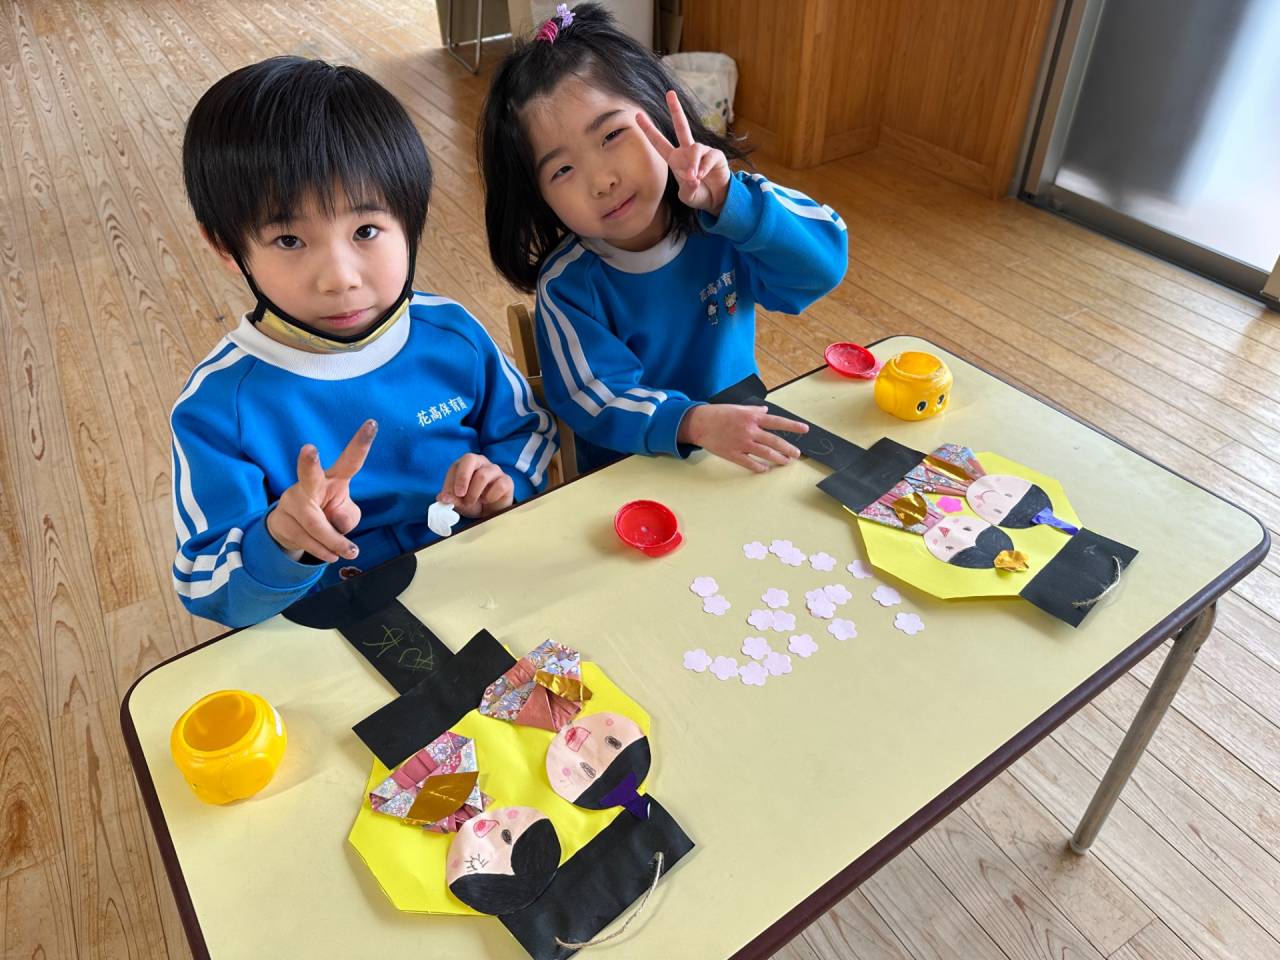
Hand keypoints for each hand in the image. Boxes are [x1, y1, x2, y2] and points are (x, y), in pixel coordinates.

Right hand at [266, 420, 376, 562]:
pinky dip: (322, 550)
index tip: (373, 424)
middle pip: (309, 475)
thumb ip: (347, 517)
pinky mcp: (281, 519)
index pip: (349, 461)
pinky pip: (305, 539)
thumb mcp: (345, 515)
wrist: (292, 530)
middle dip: (309, 462)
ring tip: (347, 552)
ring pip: (314, 523)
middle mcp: (309, 484)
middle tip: (309, 449)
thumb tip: (337, 523)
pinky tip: (331, 554)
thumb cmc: (326, 514)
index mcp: (333, 478)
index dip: (361, 443)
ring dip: (333, 542)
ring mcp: (292, 501)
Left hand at [438, 453, 514, 517]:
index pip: (456, 465)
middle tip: (460, 494)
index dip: (450, 481)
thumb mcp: (459, 502)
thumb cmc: (473, 502)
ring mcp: (495, 470)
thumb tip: (441, 498)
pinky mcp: (507, 480)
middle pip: (470, 458)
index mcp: (466, 464)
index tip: (447, 497)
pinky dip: (490, 497)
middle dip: (462, 478)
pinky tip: (487, 501)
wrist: (490, 513)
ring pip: (483, 475)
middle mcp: (481, 462)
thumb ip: (451, 499)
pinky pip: (499, 485)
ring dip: (474, 493)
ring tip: (471, 503)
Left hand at [637, 90, 730, 217]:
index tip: (637, 115)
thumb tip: (693, 177)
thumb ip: (687, 188)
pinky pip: (708, 158)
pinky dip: (704, 168)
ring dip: (693, 164)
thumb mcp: (688, 196)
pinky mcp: (715, 155)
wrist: (717, 199)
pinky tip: (702, 176)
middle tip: (669, 93)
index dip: (649, 130)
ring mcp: (702, 151)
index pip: (659, 142)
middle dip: (675, 109)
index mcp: (675, 159)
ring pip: (695, 149)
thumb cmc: (699, 194)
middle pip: (681, 126)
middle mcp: (688, 151)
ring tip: (694, 177)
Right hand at [678, 404, 808, 472]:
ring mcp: (742, 443)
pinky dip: (760, 467)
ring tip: (785, 462)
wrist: (699, 423)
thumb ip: (754, 410)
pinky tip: (766, 469)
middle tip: (796, 454)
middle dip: (788, 449)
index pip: (777, 421)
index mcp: (752, 417)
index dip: (792, 426)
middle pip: (774, 441)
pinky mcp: (733, 454)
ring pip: (765, 454)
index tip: (804, 429)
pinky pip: (750, 463)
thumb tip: (766, 411)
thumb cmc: (718, 414)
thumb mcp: (738, 408)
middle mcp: (749, 430)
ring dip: (778, 459)